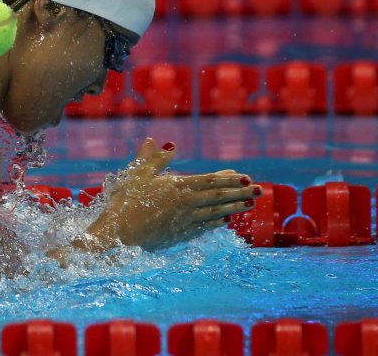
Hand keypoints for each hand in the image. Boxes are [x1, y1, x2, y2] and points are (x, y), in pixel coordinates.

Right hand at [81, 138, 258, 250]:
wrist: (119, 235)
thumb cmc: (124, 202)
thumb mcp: (137, 175)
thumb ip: (153, 159)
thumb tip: (164, 143)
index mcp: (177, 186)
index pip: (210, 181)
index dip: (229, 179)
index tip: (246, 177)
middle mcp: (186, 203)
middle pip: (218, 196)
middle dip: (240, 193)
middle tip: (258, 190)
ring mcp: (185, 220)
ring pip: (216, 212)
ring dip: (234, 207)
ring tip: (250, 204)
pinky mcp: (180, 234)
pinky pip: (204, 227)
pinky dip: (217, 223)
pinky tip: (226, 221)